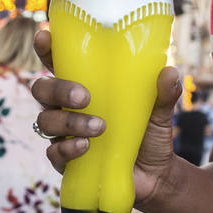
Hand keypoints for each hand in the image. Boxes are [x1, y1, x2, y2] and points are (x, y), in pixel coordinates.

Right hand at [30, 28, 181, 203]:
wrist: (155, 177)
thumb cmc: (150, 135)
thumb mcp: (160, 112)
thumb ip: (163, 93)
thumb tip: (169, 72)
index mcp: (85, 86)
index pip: (57, 62)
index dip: (46, 48)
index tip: (45, 36)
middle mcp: (68, 108)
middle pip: (42, 90)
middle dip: (58, 90)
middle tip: (85, 97)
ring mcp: (64, 134)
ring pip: (45, 121)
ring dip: (69, 122)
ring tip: (99, 128)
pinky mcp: (66, 161)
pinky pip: (52, 152)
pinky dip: (67, 148)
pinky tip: (86, 147)